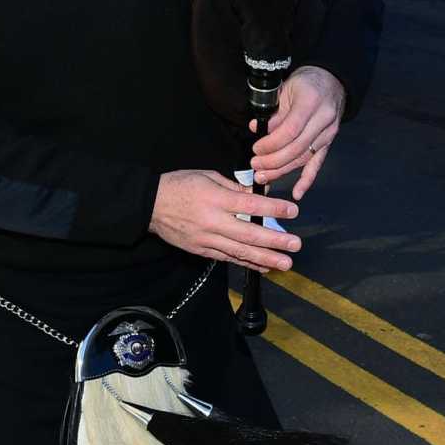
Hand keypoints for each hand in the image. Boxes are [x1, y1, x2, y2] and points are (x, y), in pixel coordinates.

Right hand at [150, 170, 299, 271]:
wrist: (150, 205)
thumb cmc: (180, 185)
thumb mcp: (208, 176)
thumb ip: (235, 187)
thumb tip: (259, 193)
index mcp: (215, 198)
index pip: (250, 205)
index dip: (273, 208)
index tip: (293, 212)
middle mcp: (213, 221)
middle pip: (249, 233)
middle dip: (274, 240)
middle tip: (295, 245)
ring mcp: (207, 239)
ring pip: (240, 251)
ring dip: (265, 259)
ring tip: (285, 263)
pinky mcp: (201, 250)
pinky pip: (228, 258)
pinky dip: (246, 263)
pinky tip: (263, 267)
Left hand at [251, 65, 345, 197]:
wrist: (330, 81)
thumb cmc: (305, 83)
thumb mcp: (286, 90)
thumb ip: (273, 111)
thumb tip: (256, 129)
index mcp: (310, 101)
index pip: (290, 130)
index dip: (271, 143)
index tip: (256, 149)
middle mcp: (323, 118)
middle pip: (297, 147)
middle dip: (273, 161)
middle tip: (255, 166)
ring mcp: (329, 132)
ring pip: (304, 157)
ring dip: (283, 171)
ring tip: (264, 177)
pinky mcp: (329, 142)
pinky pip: (318, 163)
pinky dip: (307, 180)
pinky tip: (297, 192)